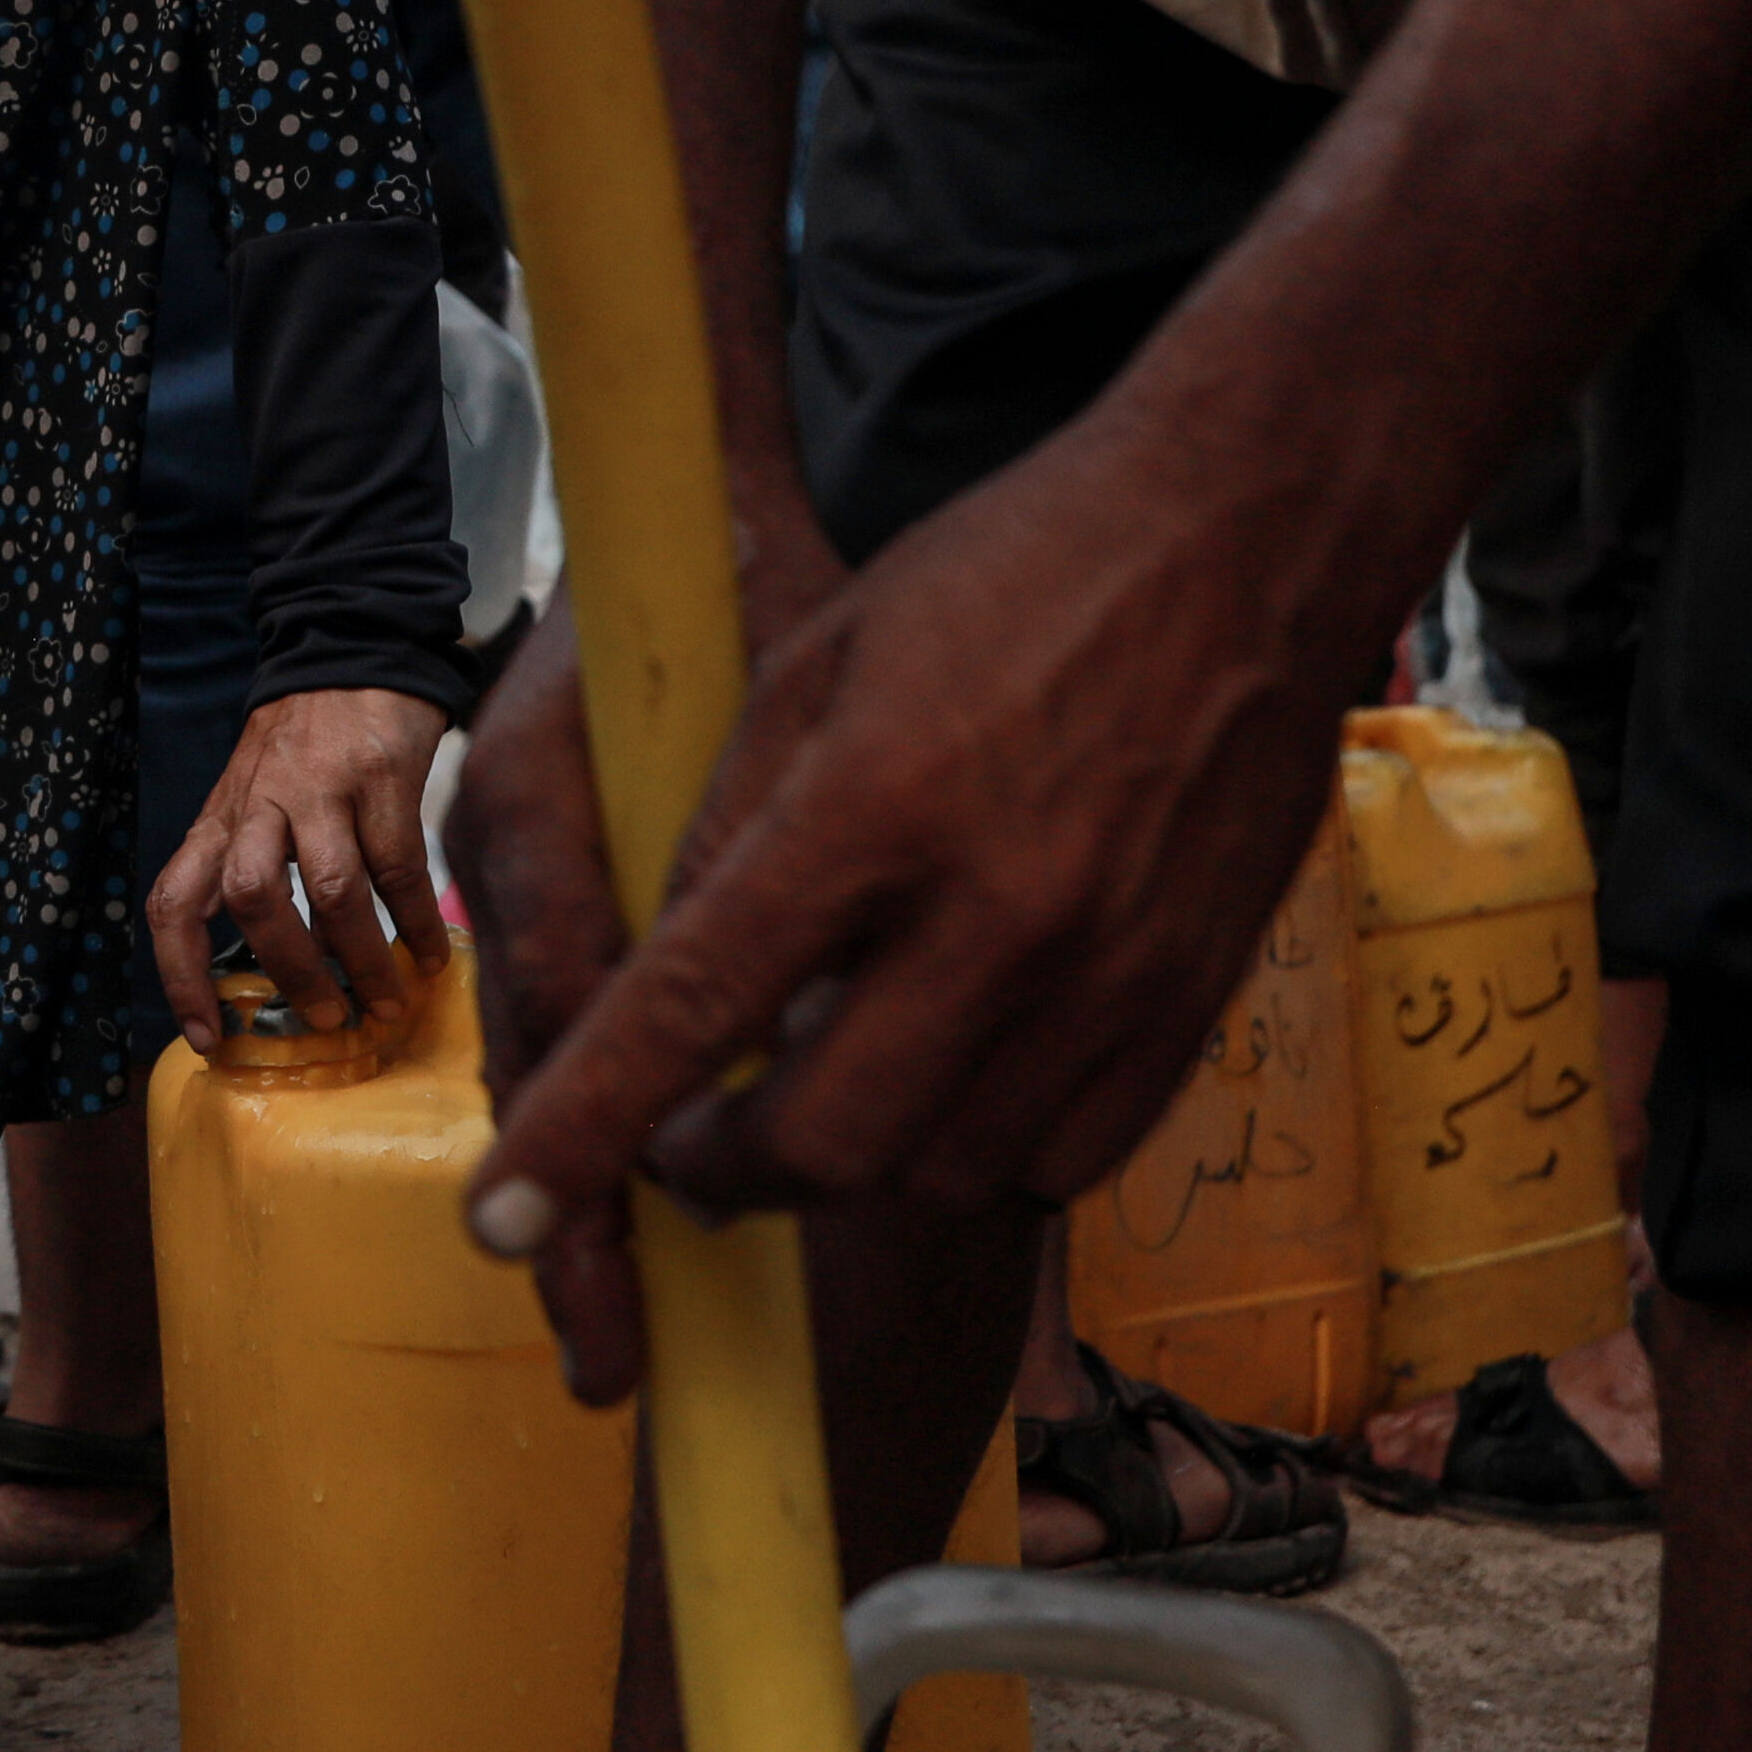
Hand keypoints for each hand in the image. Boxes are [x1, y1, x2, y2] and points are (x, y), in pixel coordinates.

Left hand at [148, 683, 452, 1041]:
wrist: (351, 650)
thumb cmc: (301, 745)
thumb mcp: (252, 802)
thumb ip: (253, 870)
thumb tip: (291, 970)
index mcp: (220, 822)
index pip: (174, 903)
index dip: (180, 976)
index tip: (208, 1037)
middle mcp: (260, 806)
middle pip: (253, 899)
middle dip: (291, 971)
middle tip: (325, 1019)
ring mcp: (321, 789)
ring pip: (331, 888)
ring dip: (361, 957)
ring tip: (387, 1002)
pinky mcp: (380, 778)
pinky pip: (399, 866)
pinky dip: (415, 922)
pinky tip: (428, 957)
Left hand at [458, 400, 1355, 1403]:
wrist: (1249, 533)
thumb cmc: (1015, 570)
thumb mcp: (823, 658)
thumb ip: (728, 827)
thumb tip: (656, 984)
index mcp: (874, 810)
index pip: (692, 1012)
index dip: (586, 1132)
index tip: (502, 1218)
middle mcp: (998, 912)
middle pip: (824, 1147)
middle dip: (728, 1176)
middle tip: (694, 1139)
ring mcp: (1110, 970)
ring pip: (943, 1175)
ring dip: (859, 1160)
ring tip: (828, 1083)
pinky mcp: (1191, 1000)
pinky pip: (1066, 1159)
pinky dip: (984, 1146)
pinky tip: (955, 1070)